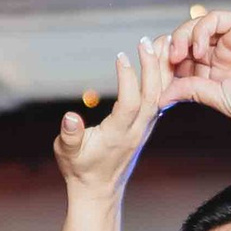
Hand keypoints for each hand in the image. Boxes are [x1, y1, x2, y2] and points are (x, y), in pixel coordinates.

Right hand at [55, 34, 170, 196]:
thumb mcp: (66, 153)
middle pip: (152, 96)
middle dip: (152, 67)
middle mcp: (136, 131)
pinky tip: (162, 60)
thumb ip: (69, 135)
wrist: (99, 190)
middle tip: (147, 40)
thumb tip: (70, 117)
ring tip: (163, 41)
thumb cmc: (80, 169)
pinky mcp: (146, 126)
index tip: (121, 56)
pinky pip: (160, 98)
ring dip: (162, 68)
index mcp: (118, 135)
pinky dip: (163, 78)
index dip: (127, 79)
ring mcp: (144, 129)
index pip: (129, 103)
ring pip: (160, 95)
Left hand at [160, 12, 230, 137]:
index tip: (154, 78)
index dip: (166, 68)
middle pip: (185, 43)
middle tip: (163, 62)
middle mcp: (221, 56)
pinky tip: (199, 49)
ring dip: (182, 38)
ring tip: (179, 56)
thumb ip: (192, 90)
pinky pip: (215, 19)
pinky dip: (200, 29)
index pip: (182, 65)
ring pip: (196, 27)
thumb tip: (159, 96)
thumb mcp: (219, 100)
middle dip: (169, 50)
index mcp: (214, 76)